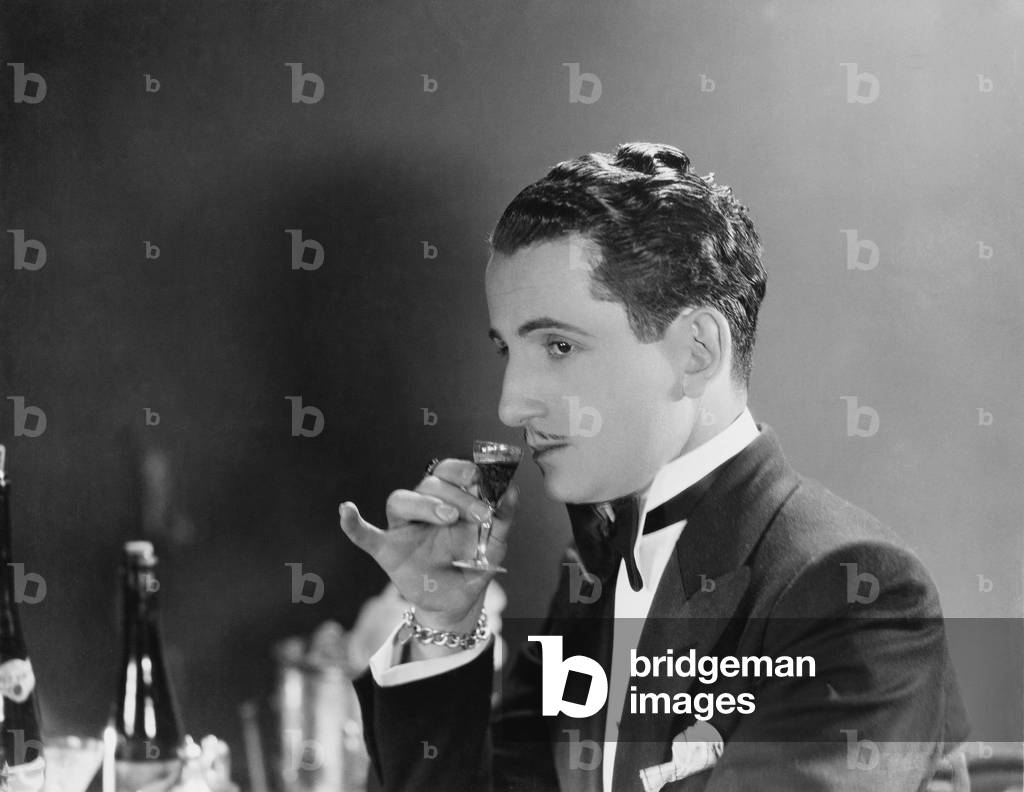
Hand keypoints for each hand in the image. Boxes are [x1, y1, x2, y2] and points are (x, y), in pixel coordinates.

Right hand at [339, 458, 518, 632]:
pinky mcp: (387, 551)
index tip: (483, 477)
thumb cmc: (474, 565)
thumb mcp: (494, 544)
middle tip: (479, 513)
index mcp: (450, 500)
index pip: (449, 471)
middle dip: (456, 493)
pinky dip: (354, 524)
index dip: (463, 469)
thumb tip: (512, 489)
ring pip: (400, 499)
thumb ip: (502, 518)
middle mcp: (424, 509)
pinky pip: (365, 535)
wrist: (457, 604)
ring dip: (424, 503)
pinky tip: (346, 511)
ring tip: (449, 517)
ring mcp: (403, 529)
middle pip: (428, 483)